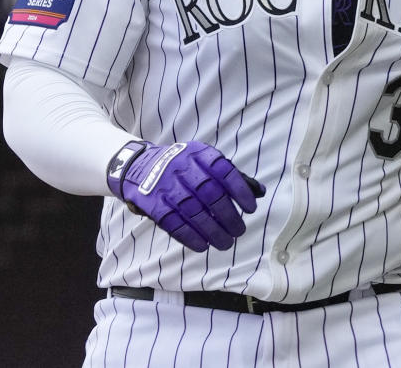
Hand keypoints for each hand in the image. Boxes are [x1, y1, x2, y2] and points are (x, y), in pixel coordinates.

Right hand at [106, 140, 265, 251]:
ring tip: (225, 243)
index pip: (224, 171)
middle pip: (210, 194)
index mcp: (199, 154)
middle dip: (227, 216)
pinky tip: (202, 245)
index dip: (240, 191)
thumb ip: (230, 175)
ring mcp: (166, 185)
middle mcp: (182, 167)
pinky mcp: (153, 203)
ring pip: (193, 211)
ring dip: (212, 231)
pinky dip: (189, 236)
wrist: (140, 166)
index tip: (251, 209)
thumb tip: (260, 192)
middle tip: (239, 231)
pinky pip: (173, 223)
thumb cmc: (183, 166)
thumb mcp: (204, 161)